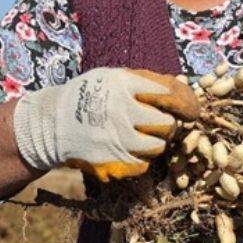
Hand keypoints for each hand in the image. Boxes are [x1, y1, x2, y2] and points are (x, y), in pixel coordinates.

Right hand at [12, 68, 199, 181]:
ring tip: (137, 136)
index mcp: (124, 84)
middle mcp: (121, 111)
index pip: (170, 94)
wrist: (51, 123)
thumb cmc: (90, 95)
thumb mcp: (114, 77)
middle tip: (154, 123)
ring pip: (158, 148)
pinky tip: (125, 149)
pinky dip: (139, 159)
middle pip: (167, 125)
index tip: (190, 110)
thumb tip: (184, 91)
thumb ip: (147, 82)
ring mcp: (115, 140)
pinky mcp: (110, 164)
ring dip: (154, 143)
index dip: (186, 104)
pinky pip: (142, 166)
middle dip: (166, 125)